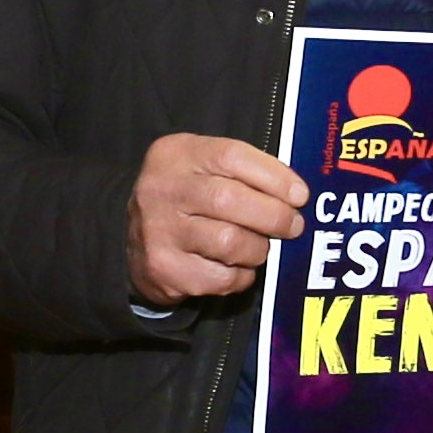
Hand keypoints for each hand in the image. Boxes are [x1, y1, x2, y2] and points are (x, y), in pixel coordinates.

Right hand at [130, 134, 306, 307]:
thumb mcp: (203, 167)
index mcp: (175, 155)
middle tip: (292, 226)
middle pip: (230, 200)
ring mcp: (159, 232)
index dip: (274, 176)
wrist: (133, 240)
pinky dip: (241, 276)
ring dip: (258, 249)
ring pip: (230, 243)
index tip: (299, 195)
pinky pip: (222, 278)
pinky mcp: (164, 270)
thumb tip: (295, 195)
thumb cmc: (187, 199)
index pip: (231, 157)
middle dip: (274, 216)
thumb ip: (244, 171)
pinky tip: (235, 267)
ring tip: (258, 246)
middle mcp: (161, 189)